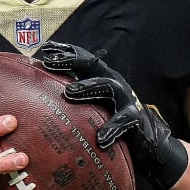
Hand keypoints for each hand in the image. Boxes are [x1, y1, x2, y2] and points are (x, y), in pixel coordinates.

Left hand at [36, 41, 188, 189]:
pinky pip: (123, 121)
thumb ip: (76, 96)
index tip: (46, 48)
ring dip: (88, 87)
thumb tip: (43, 92)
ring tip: (69, 92)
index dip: (66, 52)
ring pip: (108, 87)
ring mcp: (126, 99)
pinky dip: (112, 128)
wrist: (146, 140)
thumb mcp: (93, 105)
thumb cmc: (112, 121)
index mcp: (102, 79)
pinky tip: (102, 138)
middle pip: (93, 66)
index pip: (84, 60)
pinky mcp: (135, 118)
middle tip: (49, 64)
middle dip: (72, 62)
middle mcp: (114, 84)